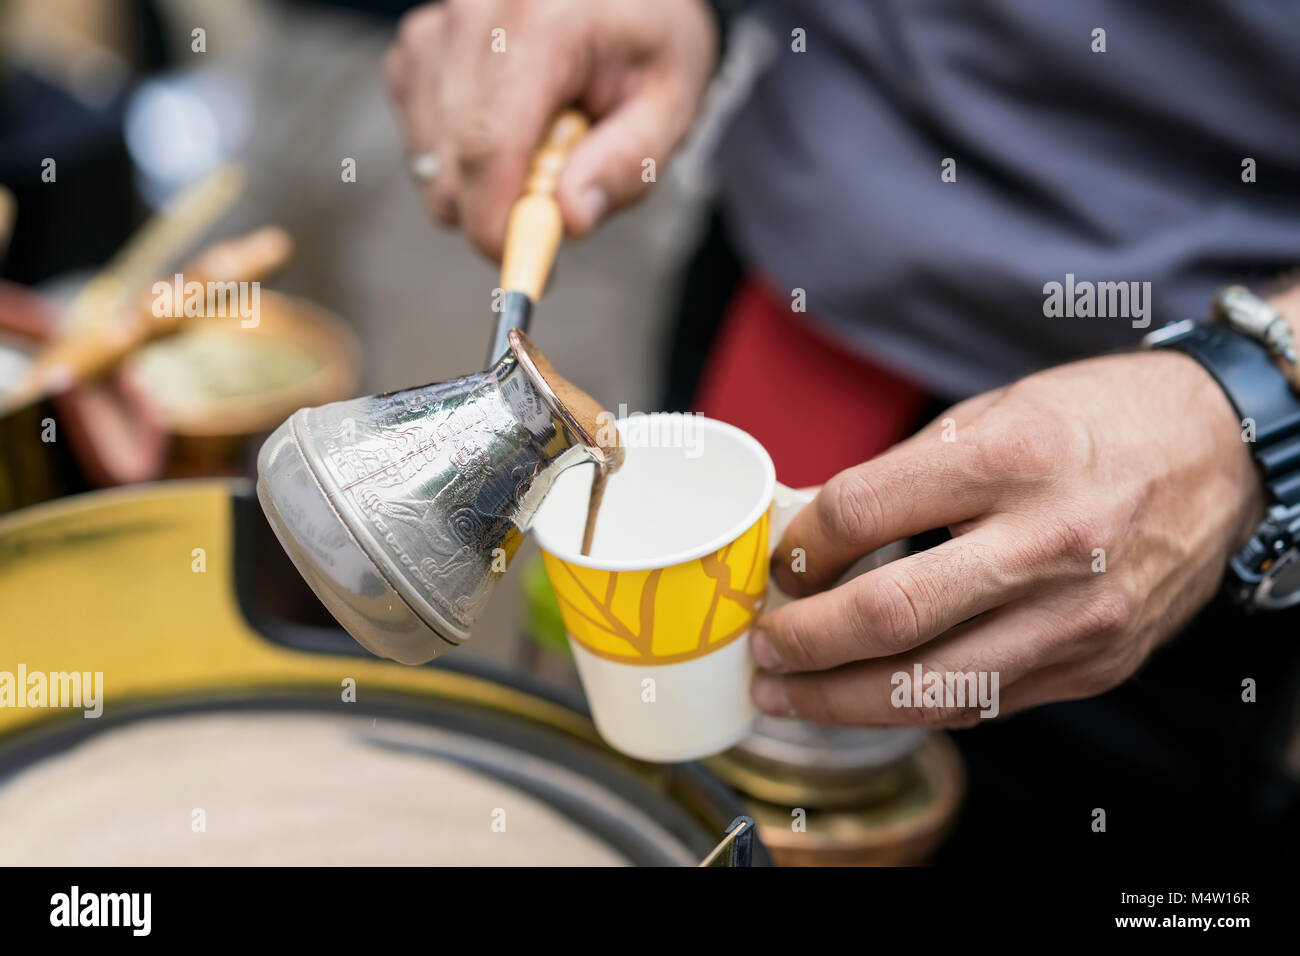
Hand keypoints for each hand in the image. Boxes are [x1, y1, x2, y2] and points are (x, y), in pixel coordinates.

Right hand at [385, 0, 715, 258]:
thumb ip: (625, 165)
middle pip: (454, 165)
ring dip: (486, 180)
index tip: (522, 269)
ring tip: (544, 139)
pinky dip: (463, 156)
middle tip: (562, 190)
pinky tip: (510, 125)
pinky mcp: (416, 49)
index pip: (490, 146)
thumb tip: (568, 223)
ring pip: (432, 163)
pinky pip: (422, 143)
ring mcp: (436, 30)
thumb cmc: (649, 43)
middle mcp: (474, 15)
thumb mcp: (669, 105)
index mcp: (541, 22)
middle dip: (501, 208)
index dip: (495, 224)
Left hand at [750, 351, 1266, 726]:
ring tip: (787, 696)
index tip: (783, 561)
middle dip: (804, 642)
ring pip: (931, 686)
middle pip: (889, 614)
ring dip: (839, 701)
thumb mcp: (991, 411)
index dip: (802, 546)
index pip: (864, 513)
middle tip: (764, 647)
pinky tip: (867, 699)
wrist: (1222, 453)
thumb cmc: (1097, 420)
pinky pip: (983, 702)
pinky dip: (912, 707)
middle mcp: (1049, 542)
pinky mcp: (1096, 664)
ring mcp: (1079, 615)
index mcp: (1012, 456)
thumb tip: (804, 523)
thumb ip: (897, 475)